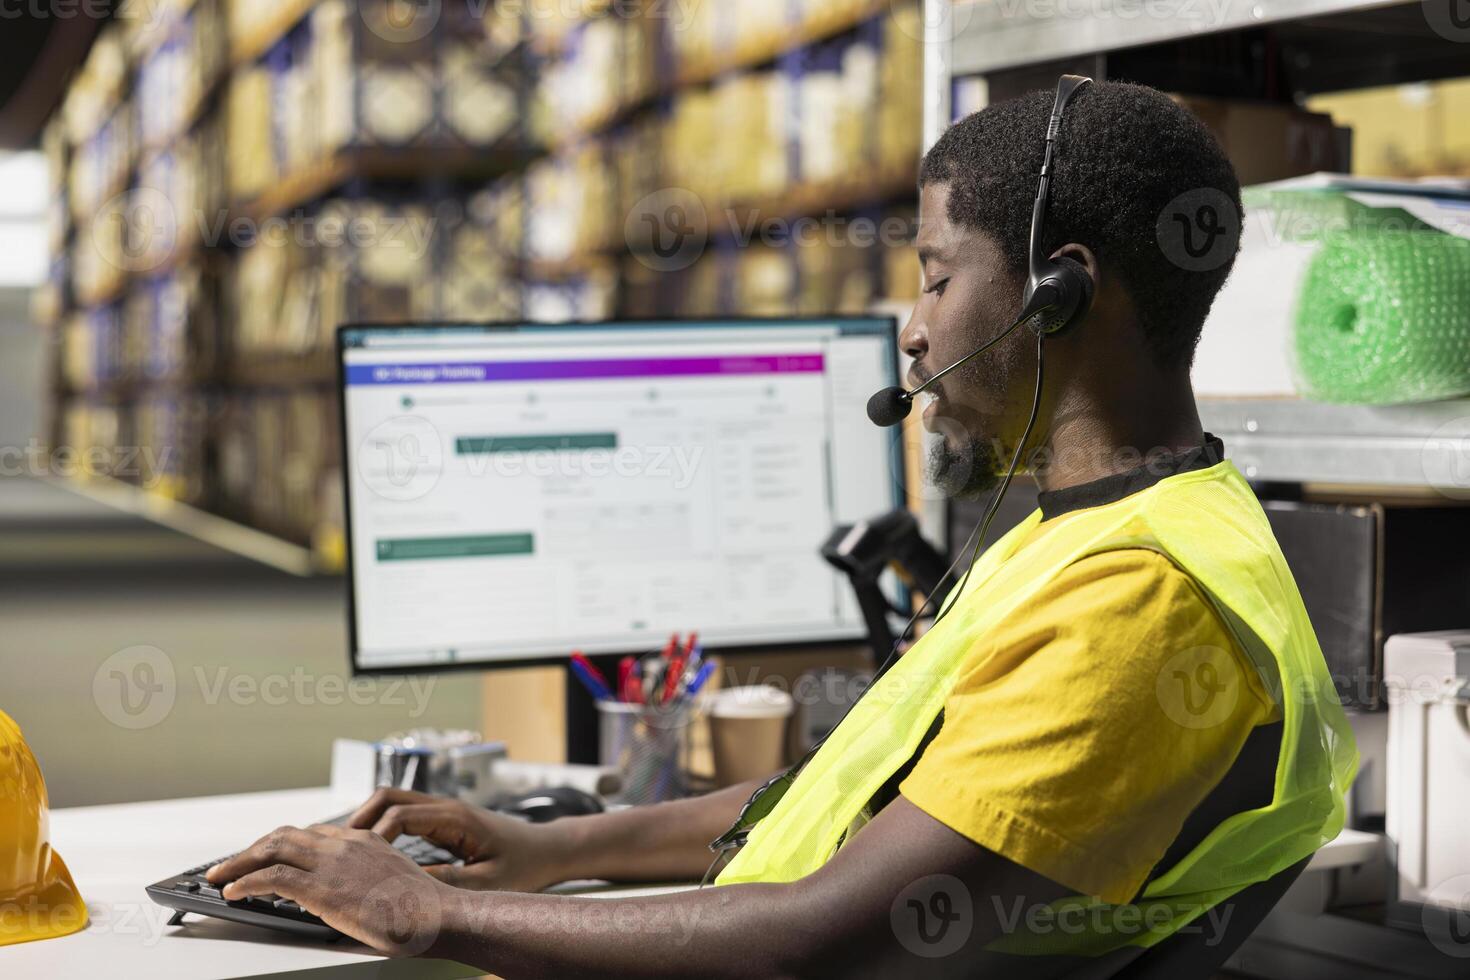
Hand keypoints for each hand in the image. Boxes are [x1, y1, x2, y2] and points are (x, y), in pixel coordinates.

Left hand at [205, 824, 452, 955]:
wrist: (435, 914)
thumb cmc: (422, 907)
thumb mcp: (393, 879)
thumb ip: (367, 875)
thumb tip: (347, 892)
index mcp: (363, 839)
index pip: (311, 833)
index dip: (281, 845)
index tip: (265, 857)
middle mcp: (344, 843)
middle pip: (285, 835)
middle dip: (252, 849)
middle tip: (231, 865)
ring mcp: (332, 862)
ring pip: (272, 850)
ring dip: (239, 863)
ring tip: (219, 877)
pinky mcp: (322, 887)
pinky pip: (272, 878)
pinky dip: (245, 882)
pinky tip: (233, 893)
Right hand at [347, 788, 573, 892]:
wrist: (546, 850)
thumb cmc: (523, 866)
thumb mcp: (487, 883)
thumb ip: (449, 883)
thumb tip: (408, 887)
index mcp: (455, 818)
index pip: (400, 815)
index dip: (375, 837)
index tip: (360, 862)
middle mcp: (445, 807)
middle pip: (389, 797)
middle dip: (360, 820)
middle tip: (338, 850)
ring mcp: (443, 811)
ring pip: (393, 802)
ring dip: (369, 821)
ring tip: (348, 851)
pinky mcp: (443, 821)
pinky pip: (403, 815)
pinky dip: (382, 828)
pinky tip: (371, 853)